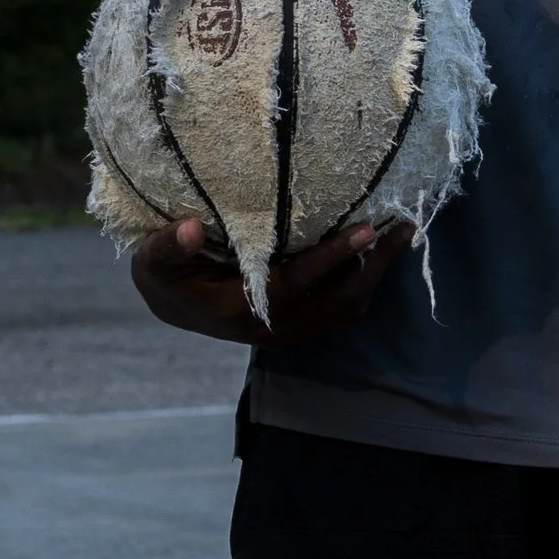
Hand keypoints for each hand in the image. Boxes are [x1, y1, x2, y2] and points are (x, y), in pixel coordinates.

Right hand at [128, 213, 413, 347]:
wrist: (173, 308)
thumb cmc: (167, 278)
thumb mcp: (154, 262)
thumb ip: (168, 247)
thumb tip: (190, 227)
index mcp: (242, 310)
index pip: (297, 283)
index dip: (333, 256)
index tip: (366, 229)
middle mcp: (274, 328)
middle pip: (338, 300)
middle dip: (374, 265)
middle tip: (404, 226)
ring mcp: (291, 332)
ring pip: (347, 308)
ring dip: (377, 274)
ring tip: (400, 234)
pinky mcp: (301, 327)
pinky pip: (342, 310)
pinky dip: (365, 283)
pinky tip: (378, 253)